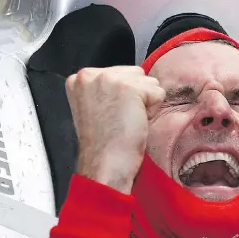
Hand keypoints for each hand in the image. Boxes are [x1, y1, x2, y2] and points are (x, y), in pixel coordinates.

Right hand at [66, 66, 165, 192]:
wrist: (105, 164)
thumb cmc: (103, 145)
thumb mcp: (96, 107)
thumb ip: (107, 90)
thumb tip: (133, 79)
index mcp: (80, 78)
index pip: (121, 73)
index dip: (124, 97)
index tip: (111, 116)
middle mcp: (91, 74)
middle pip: (136, 74)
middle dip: (136, 97)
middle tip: (120, 120)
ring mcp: (109, 79)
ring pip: (149, 82)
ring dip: (145, 104)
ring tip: (127, 122)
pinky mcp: (129, 88)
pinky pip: (158, 93)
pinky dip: (152, 111)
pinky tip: (135, 123)